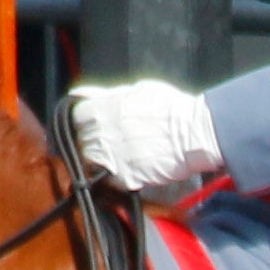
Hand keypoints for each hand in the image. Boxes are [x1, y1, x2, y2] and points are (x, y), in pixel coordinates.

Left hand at [62, 75, 225, 208]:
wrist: (194, 133)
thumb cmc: (171, 108)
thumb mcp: (137, 90)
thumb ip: (107, 94)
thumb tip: (84, 92)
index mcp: (101, 108)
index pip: (75, 117)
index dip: (85, 121)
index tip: (95, 125)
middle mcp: (100, 132)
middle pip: (82, 141)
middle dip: (93, 141)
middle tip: (114, 141)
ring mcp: (110, 156)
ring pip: (91, 162)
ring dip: (102, 160)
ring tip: (123, 156)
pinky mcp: (123, 177)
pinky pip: (109, 180)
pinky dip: (117, 177)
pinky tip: (132, 168)